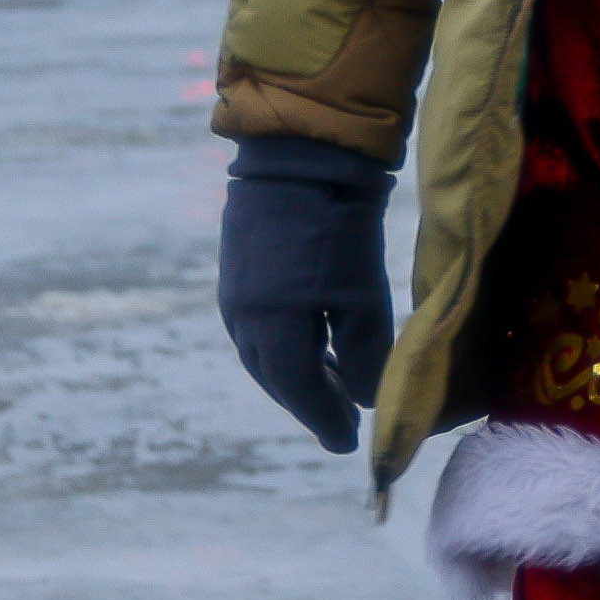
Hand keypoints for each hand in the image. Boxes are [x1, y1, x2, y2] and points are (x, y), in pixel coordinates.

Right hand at [218, 137, 394, 452]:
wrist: (298, 154)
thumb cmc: (338, 225)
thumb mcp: (362, 294)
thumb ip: (364, 354)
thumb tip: (362, 400)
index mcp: (272, 329)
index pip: (298, 392)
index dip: (324, 421)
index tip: (349, 445)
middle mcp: (243, 317)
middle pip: (276, 377)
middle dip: (307, 402)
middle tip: (338, 419)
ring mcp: (234, 292)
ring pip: (263, 353)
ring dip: (294, 374)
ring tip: (328, 381)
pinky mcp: (237, 268)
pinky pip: (256, 325)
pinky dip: (283, 344)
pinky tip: (308, 336)